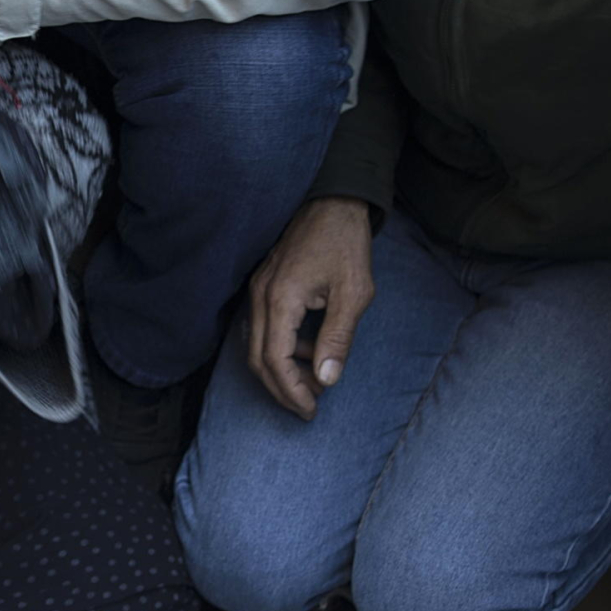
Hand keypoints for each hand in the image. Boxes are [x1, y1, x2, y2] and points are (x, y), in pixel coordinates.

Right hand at [246, 195, 375, 420]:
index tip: (311, 410)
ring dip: (281, 369)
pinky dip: (282, 347)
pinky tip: (310, 348)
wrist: (334, 201)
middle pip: (257, 359)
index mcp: (280, 298)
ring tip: (316, 379)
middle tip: (308, 407)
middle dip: (281, 389)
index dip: (291, 390)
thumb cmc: (346, 243)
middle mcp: (260, 295)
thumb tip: (327, 380)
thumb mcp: (353, 293)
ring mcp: (258, 289)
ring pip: (256, 345)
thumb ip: (338, 338)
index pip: (274, 359)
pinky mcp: (264, 284)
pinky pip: (262, 327)